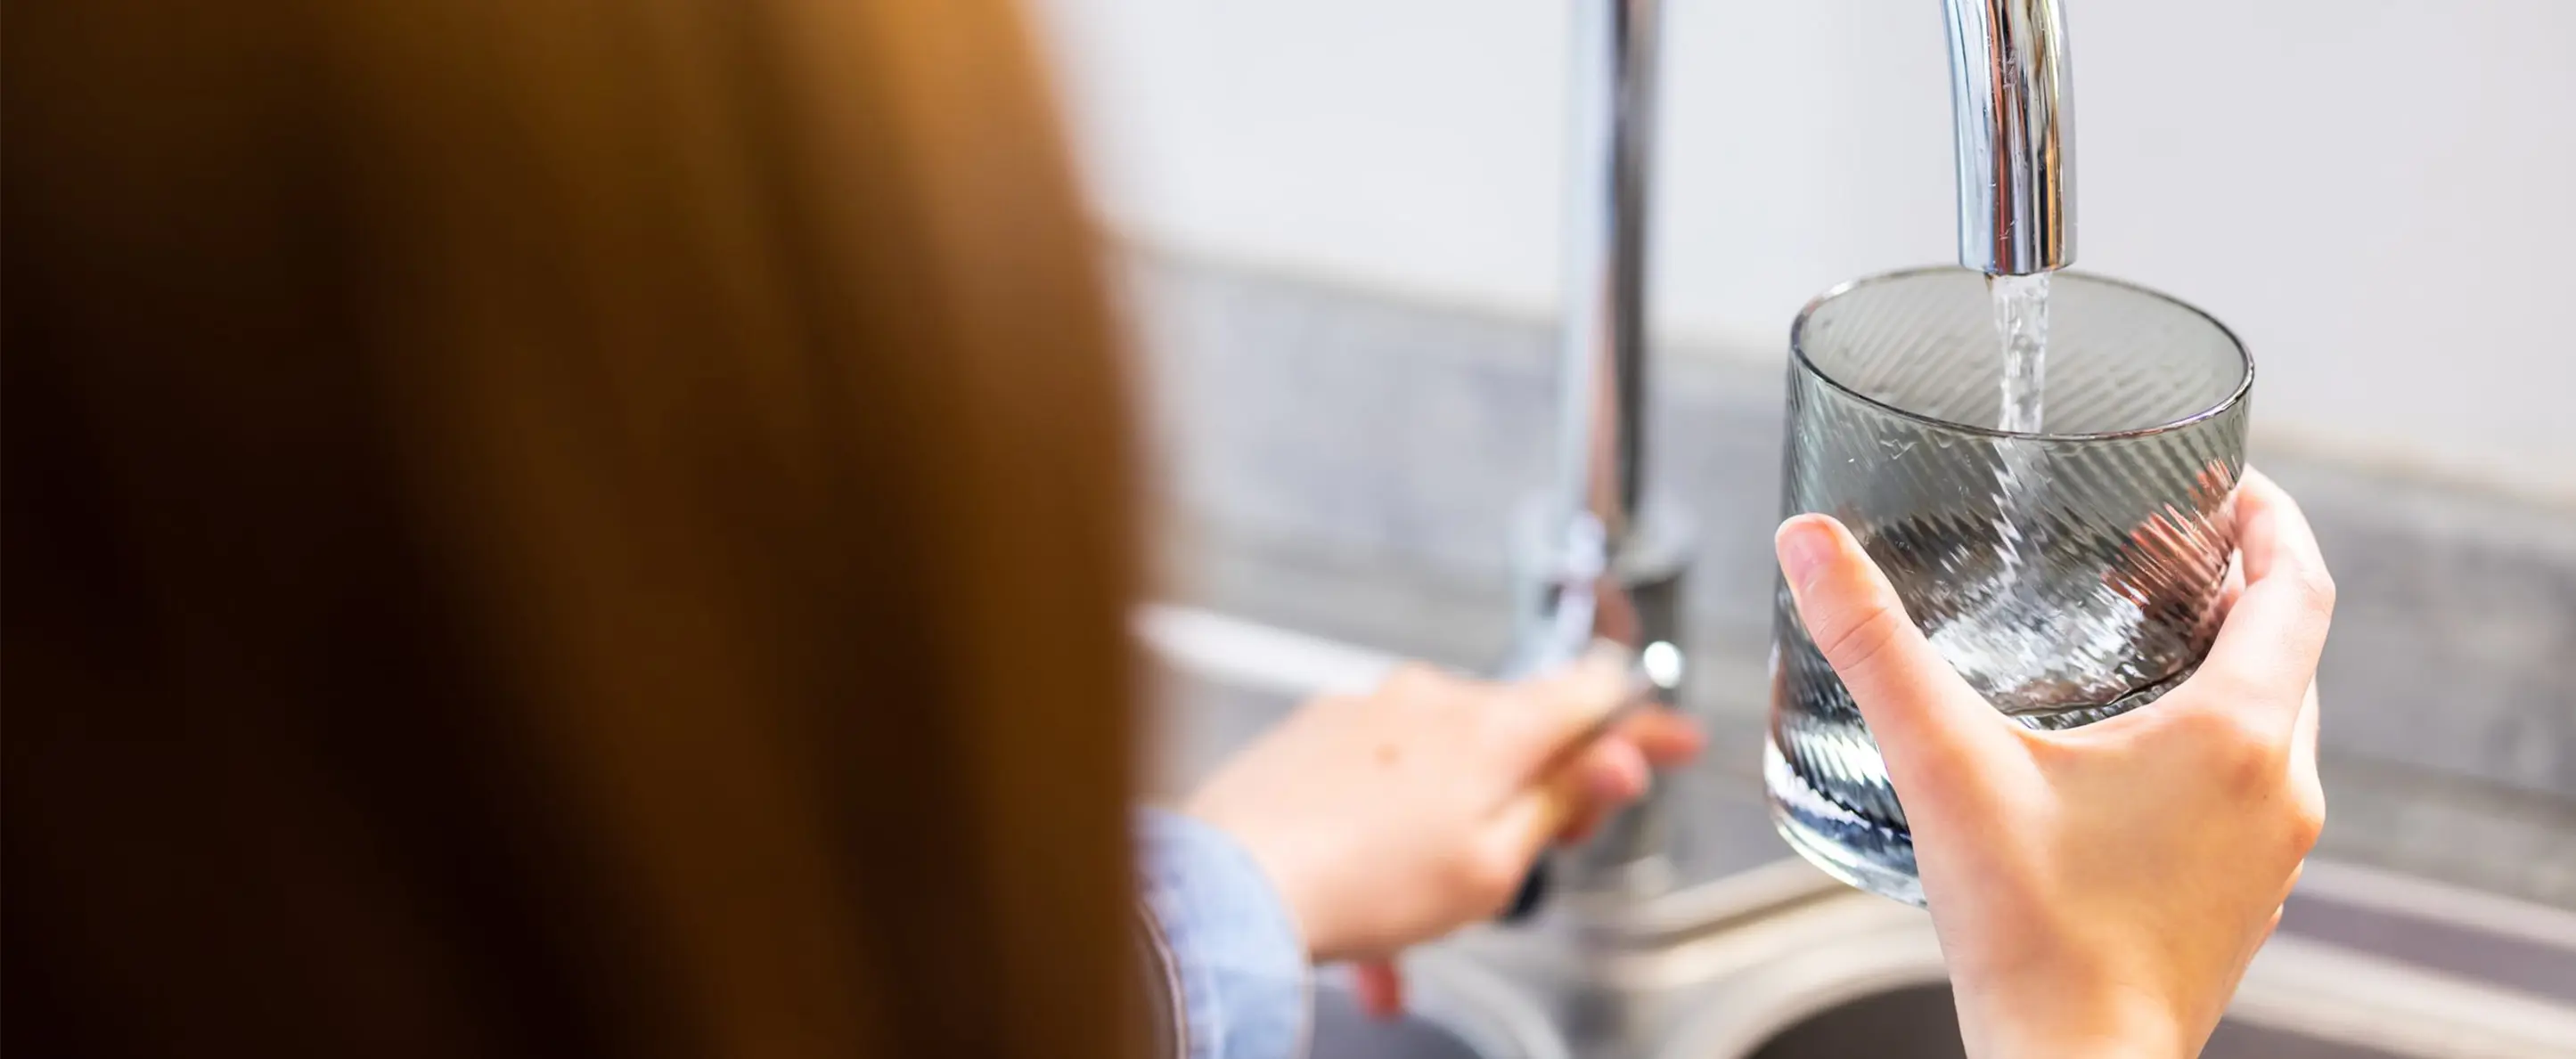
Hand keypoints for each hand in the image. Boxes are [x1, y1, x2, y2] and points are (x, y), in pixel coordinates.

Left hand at [1185, 649, 1701, 963]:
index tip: (1672, 745)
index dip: (1643, 725)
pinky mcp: (1317, 732)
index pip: (1596, 695)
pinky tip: (1371, 909)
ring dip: (1452, 830)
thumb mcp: (1495, 864)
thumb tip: (1620, 756)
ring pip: (1442, 768)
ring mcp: (1369, 709)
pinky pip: (1380, 780)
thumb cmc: (1361, 882)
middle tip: (1532, 857)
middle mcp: (1432, 698)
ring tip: (1423, 916)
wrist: (1233, 882)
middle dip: (1536, 791)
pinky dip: (1390, 834)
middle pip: (1518, 731)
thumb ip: (1562, 801)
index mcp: (1494, 725)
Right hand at [1774, 469, 2330, 1058]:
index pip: (2298, 588)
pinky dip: (2222, 746)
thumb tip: (1813, 546)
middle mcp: (2281, 788)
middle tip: (2174, 552)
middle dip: (2245, 588)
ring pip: (2281, 725)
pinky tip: (2137, 760)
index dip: (2272, 522)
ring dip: (2237, 668)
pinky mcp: (2245, 901)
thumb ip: (1874, 646)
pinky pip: (2259, 793)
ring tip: (2155, 640)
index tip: (2235, 488)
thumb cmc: (2034, 937)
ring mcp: (2274, 852)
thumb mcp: (1945, 765)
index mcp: (2237, 735)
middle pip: (2294, 652)